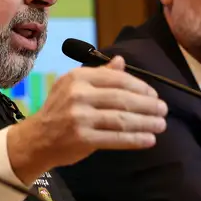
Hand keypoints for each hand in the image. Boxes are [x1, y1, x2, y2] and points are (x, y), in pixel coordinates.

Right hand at [6, 56, 166, 181]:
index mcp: (77, 77)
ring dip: (146, 122)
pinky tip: (148, 140)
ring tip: (161, 125)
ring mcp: (79, 117)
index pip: (116, 79)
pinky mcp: (82, 138)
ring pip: (121, 119)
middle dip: (147, 105)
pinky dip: (135, 139)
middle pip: (122, 99)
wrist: (37, 138)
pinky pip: (115, 138)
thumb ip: (99, 74)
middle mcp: (78, 95)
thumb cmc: (60, 111)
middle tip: (163, 110)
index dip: (140, 86)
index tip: (153, 94)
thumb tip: (121, 61)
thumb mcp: (74, 86)